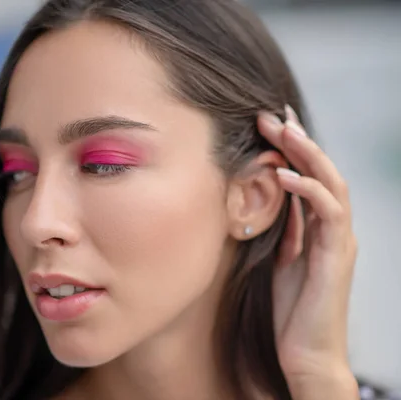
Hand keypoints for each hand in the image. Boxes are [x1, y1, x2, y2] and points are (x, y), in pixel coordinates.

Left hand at [257, 106, 358, 398]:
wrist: (305, 353)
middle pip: (320, 170)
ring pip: (330, 182)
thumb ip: (280, 229)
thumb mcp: (279, 258)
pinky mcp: (336, 256)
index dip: (290, 147)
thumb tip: (264, 199)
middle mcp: (332, 228)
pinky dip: (306, 189)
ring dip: (306, 153)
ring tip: (280, 129)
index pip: (307, 175)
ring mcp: (338, 240)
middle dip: (296, 139)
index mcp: (317, 227)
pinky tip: (282, 173)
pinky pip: (328, 212)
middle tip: (269, 113)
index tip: (266, 123)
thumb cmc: (288, 308)